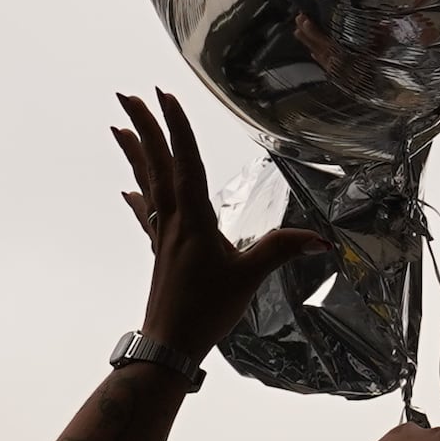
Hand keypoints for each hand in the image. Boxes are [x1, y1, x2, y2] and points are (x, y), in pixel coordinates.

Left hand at [112, 92, 323, 362]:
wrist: (169, 345)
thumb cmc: (206, 311)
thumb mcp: (249, 278)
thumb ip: (282, 251)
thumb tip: (320, 238)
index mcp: (194, 219)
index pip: (186, 161)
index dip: (176, 127)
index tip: (164, 95)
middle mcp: (173, 219)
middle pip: (157, 163)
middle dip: (144, 127)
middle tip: (128, 95)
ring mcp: (162, 234)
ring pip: (147, 182)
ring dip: (135, 153)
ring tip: (118, 126)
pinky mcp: (159, 250)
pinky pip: (146, 213)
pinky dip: (137, 196)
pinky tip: (127, 190)